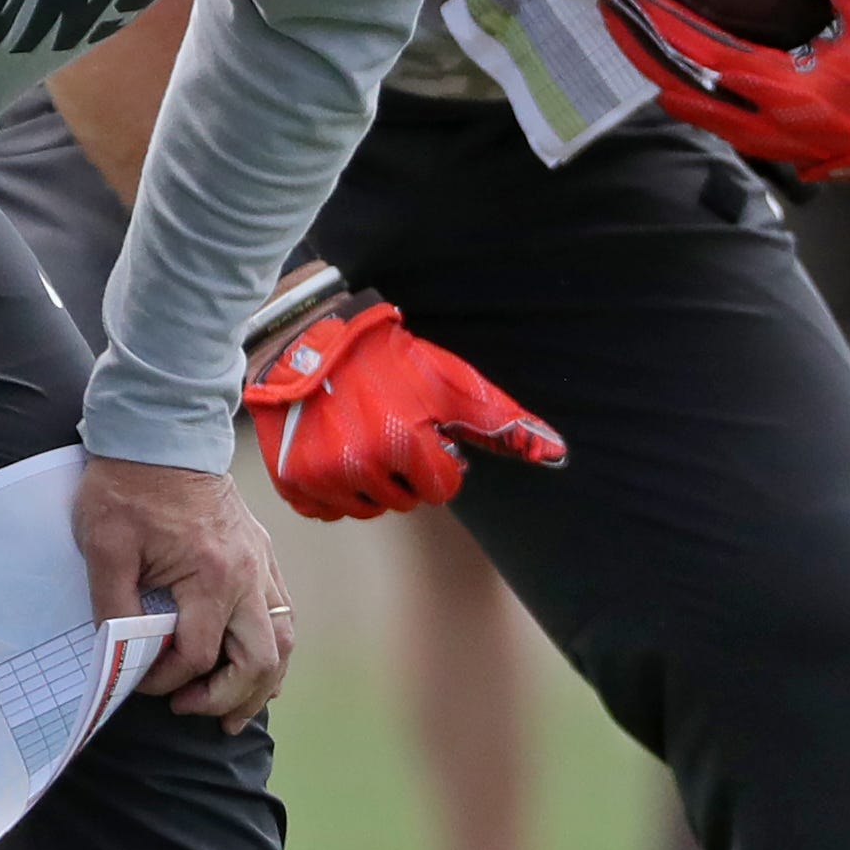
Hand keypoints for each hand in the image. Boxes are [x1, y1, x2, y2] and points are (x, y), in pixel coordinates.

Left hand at [75, 455, 290, 733]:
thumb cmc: (128, 487)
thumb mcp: (105, 547)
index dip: (165, 680)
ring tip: (230, 715)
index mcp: (211, 575)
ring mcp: (261, 565)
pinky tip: (255, 671)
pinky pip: (283, 615)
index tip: (137, 682)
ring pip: (283, 643)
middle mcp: (248, 575)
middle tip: (186, 708)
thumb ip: (115, 606)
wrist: (162, 432)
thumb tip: (121, 655)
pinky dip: (272, 651)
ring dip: (260, 684)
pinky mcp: (261, 556)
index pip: (197, 654)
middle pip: (259, 661)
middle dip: (225, 698)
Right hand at [244, 296, 566, 521]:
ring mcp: (322, 476)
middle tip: (388, 430)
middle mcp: (360, 466)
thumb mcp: (448, 381)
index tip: (421, 432)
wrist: (303, 338)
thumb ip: (501, 422)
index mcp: (404, 444)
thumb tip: (558, 454)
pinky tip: (333, 451)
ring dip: (370, 482)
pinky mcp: (291, 482)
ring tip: (360, 437)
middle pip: (404, 501)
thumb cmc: (383, 357)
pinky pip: (326, 511)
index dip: (438, 460)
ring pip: (366, 509)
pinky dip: (332, 490)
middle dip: (404, 472)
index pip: (442, 489)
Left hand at [600, 0, 849, 182]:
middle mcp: (755, 117)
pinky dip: (673, 86)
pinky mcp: (748, 138)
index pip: (710, 58)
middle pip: (680, 84)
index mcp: (782, 89)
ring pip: (683, 102)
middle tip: (609, 12)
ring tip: (623, 32)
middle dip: (641, 49)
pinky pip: (698, 112)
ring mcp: (747, 133)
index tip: (646, 2)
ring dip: (652, 68)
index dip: (673, 32)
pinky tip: (657, 63)